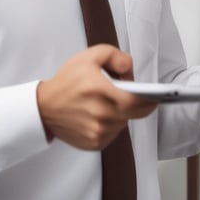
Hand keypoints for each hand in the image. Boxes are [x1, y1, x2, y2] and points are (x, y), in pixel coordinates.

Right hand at [36, 44, 156, 149]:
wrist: (43, 107)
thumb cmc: (67, 81)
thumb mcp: (90, 56)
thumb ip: (115, 56)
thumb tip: (130, 70)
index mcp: (100, 91)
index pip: (136, 102)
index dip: (149, 100)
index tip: (155, 97)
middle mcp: (100, 115)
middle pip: (133, 114)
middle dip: (136, 105)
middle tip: (130, 96)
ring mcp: (97, 132)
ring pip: (123, 124)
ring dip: (121, 114)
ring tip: (107, 103)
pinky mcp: (93, 143)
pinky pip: (113, 134)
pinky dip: (111, 125)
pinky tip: (100, 115)